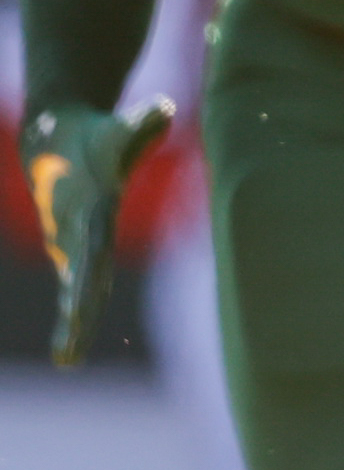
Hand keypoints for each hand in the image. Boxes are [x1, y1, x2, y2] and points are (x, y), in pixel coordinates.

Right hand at [23, 100, 171, 365]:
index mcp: (90, 211)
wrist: (53, 140)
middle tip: (70, 356)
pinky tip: (70, 352)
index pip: (92, 250)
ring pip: (77, 288)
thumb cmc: (98, 136)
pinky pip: (78, 285)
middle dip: (78, 316)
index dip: (88, 278)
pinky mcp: (72, 247)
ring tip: (68, 360)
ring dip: (75, 323)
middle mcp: (76, 232)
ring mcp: (71, 242)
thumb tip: (164, 109)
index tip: (80, 308)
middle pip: (81, 280)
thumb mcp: (121, 128)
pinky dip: (77, 314)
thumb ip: (144, 121)